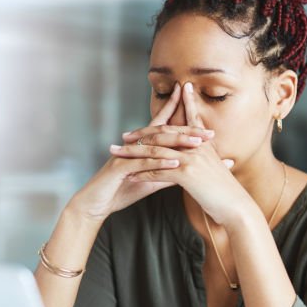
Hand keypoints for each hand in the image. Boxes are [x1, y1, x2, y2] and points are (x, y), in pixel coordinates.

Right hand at [67, 83, 217, 220]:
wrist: (97, 204)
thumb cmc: (122, 190)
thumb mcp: (151, 180)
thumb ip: (169, 172)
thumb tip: (191, 168)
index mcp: (141, 146)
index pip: (161, 124)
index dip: (176, 110)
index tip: (196, 102)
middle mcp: (134, 145)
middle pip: (163, 132)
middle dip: (186, 130)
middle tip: (209, 133)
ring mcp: (126, 154)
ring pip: (155, 144)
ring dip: (177, 142)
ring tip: (197, 143)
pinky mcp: (119, 167)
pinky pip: (143, 163)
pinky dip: (160, 162)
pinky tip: (176, 162)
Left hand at [117, 81, 254, 226]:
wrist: (237, 207)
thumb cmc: (226, 192)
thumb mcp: (216, 169)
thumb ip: (206, 158)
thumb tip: (198, 154)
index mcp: (204, 143)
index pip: (186, 120)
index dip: (174, 107)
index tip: (158, 102)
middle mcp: (197, 146)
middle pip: (163, 134)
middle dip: (141, 134)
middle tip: (123, 136)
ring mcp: (192, 159)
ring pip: (156, 152)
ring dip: (133, 154)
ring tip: (117, 155)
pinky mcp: (187, 174)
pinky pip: (159, 171)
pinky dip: (143, 174)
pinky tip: (130, 176)